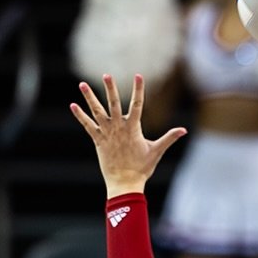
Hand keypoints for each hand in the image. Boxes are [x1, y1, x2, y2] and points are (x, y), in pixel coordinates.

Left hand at [70, 73, 185, 197]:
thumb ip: (169, 138)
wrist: (125, 183)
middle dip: (110, 88)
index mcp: (133, 128)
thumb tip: (184, 130)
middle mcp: (119, 127)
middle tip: (107, 75)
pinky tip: (73, 105)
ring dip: (89, 97)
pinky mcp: (98, 140)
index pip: (137, 104)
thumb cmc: (142, 168)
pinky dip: (80, 116)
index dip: (138, 89)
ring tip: (82, 84)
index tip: (139, 76)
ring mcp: (107, 133)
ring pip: (97, 111)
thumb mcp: (157, 150)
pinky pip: (87, 125)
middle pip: (113, 104)